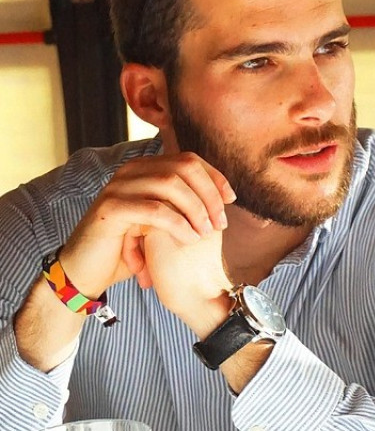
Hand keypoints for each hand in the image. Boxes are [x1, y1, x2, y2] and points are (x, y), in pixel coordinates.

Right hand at [59, 152, 235, 302]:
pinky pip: (154, 210)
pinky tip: (190, 239)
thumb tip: (224, 196)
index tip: (231, 200)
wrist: (87, 271)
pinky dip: (178, 224)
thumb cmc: (128, 249)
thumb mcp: (160, 223)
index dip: (214, 177)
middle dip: (209, 194)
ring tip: (206, 233)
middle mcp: (130, 171)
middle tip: (220, 223)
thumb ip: (182, 204)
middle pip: (183, 167)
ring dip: (196, 209)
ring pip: (170, 184)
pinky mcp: (111, 209)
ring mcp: (118, 187)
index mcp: (144, 169)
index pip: (188, 159)